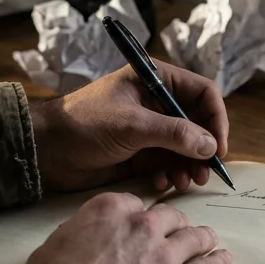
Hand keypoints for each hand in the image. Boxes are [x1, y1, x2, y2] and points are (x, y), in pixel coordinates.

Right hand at [23, 192, 232, 263]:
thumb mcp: (51, 248)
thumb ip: (74, 236)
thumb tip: (79, 238)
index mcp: (110, 210)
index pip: (133, 203)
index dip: (136, 216)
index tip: (138, 226)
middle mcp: (142, 225)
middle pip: (169, 216)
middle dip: (173, 224)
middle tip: (176, 233)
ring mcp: (165, 254)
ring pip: (195, 236)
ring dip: (202, 237)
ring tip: (209, 241)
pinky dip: (218, 263)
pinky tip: (223, 261)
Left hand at [29, 61, 228, 192]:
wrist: (46, 149)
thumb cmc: (85, 124)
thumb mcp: (132, 125)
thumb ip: (174, 134)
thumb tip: (210, 146)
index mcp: (156, 80)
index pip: (203, 93)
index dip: (216, 119)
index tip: (218, 148)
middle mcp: (157, 102)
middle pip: (198, 124)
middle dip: (202, 150)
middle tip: (204, 175)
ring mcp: (149, 129)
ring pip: (185, 148)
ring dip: (188, 166)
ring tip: (184, 184)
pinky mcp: (139, 153)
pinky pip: (167, 164)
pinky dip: (169, 174)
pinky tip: (160, 184)